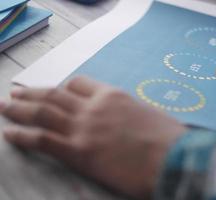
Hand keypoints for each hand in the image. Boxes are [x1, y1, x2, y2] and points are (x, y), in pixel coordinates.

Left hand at [0, 76, 185, 198]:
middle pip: (55, 94)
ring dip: (20, 108)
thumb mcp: (147, 114)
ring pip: (43, 112)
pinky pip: (43, 139)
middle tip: (17, 93)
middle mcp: (94, 107)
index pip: (79, 82)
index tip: (57, 91)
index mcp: (112, 95)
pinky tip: (10, 134)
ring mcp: (84, 128)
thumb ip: (127, 111)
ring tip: (6, 106)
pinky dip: (23, 135)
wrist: (174, 158)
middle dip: (33, 92)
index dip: (64, 87)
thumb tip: (123, 117)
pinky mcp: (79, 152)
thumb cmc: (168, 137)